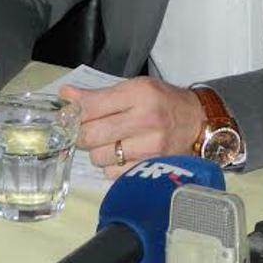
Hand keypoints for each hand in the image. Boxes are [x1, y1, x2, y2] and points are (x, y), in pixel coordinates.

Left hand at [61, 78, 203, 177]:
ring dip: (98, 152)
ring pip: (99, 157)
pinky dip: (111, 166)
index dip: (74, 113)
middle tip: (87, 131)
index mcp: (140, 93)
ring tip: (110, 142)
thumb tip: (64, 95)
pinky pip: (113, 173)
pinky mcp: (151, 168)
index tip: (70, 116)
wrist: (198, 123)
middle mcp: (146, 119)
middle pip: (90, 135)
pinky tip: (122, 155)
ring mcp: (150, 147)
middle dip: (82, 135)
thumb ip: (99, 95)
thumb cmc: (163, 102)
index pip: (91, 107)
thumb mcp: (135, 88)